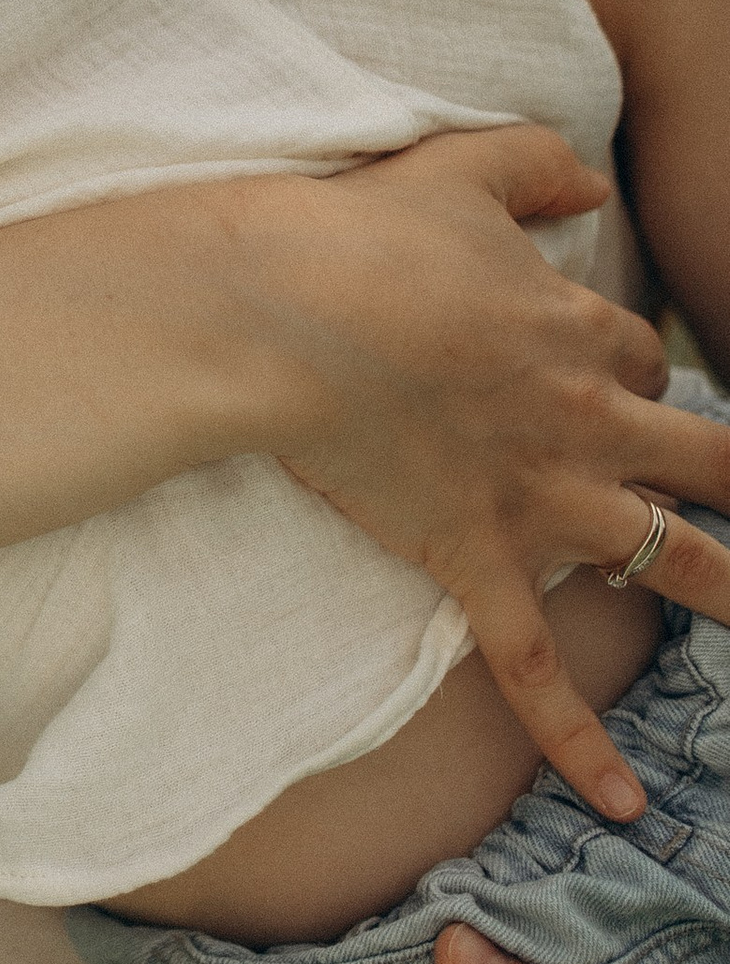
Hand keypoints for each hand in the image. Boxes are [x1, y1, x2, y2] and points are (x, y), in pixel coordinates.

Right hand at [243, 124, 729, 811]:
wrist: (279, 312)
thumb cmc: (359, 236)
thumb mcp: (459, 166)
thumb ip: (535, 165)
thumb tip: (592, 182)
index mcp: (576, 330)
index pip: (641, 357)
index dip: (631, 367)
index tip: (606, 377)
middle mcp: (582, 421)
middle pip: (702, 456)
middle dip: (728, 473)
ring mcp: (538, 499)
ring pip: (673, 557)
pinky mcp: (475, 559)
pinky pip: (539, 668)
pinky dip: (583, 741)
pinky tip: (628, 799)